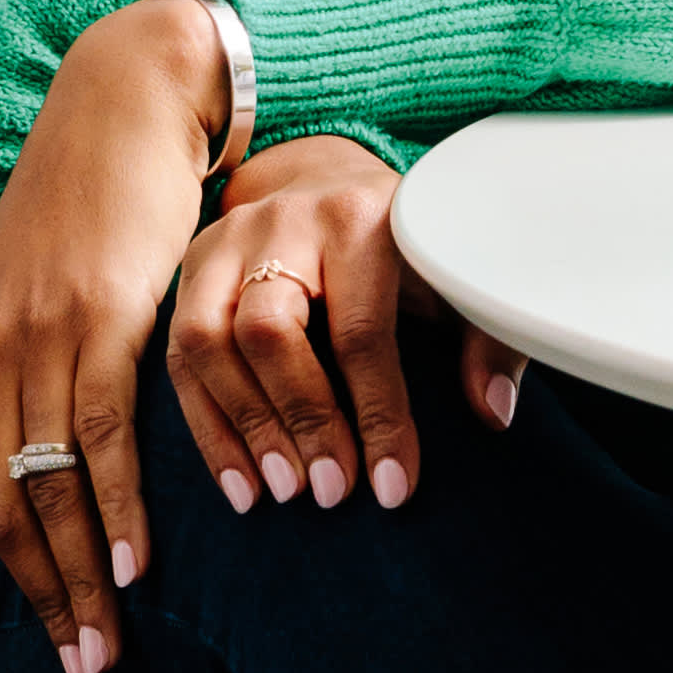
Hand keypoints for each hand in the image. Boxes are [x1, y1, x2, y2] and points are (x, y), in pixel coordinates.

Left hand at [0, 0, 222, 672]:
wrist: (121, 106)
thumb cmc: (86, 209)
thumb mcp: (28, 296)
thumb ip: (21, 374)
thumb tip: (31, 455)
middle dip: (28, 603)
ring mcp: (38, 335)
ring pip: (46, 485)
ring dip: (76, 582)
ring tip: (102, 652)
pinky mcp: (104, 314)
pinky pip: (103, 433)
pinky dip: (116, 510)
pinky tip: (135, 567)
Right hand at [165, 138, 526, 517]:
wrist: (329, 177)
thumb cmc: (404, 245)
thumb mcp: (454, 276)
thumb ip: (486, 335)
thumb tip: (493, 410)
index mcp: (361, 219)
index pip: (359, 331)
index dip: (378, 415)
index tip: (391, 486)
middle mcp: (284, 222)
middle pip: (267, 330)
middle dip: (299, 420)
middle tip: (329, 493)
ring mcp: (227, 240)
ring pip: (206, 341)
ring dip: (243, 429)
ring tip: (279, 495)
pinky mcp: (193, 265)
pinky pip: (179, 354)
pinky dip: (207, 426)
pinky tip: (240, 482)